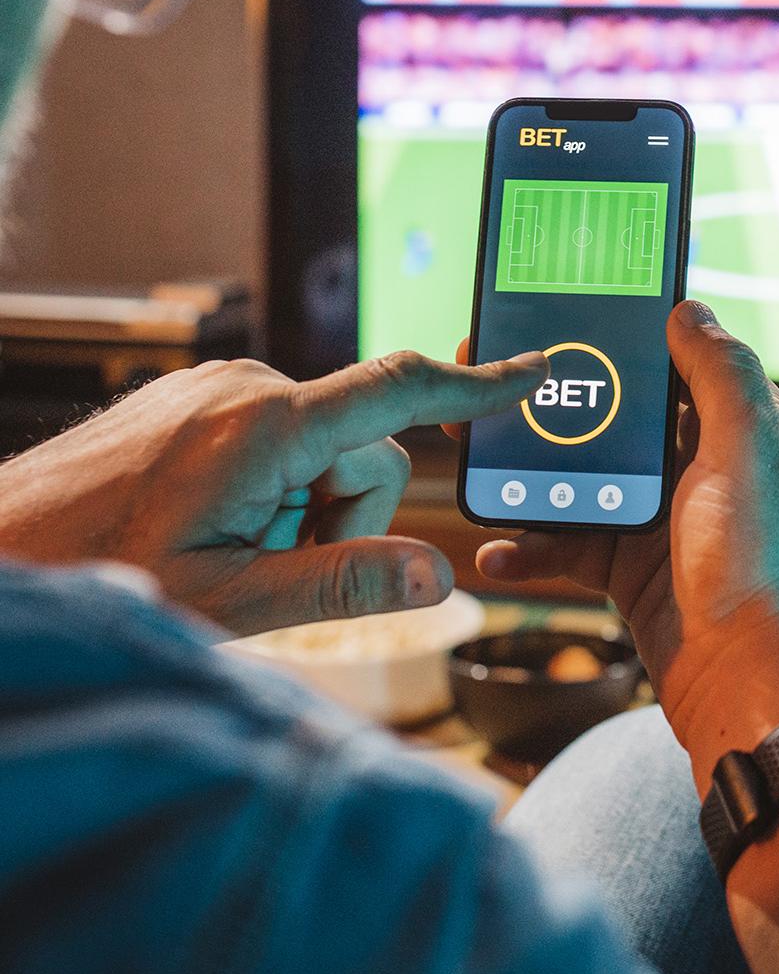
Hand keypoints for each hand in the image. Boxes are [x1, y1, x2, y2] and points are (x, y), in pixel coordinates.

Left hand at [0, 349, 545, 636]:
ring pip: (325, 446)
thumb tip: (439, 575)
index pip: (399, 392)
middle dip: (346, 516)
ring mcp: (223, 384)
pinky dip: (275, 484)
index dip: (474, 387)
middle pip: (367, 448)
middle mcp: (250, 385)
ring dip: (305, 506)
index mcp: (268, 427)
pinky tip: (218, 521)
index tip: (532, 372)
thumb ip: (344, 586)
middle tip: (274, 567)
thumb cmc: (107, 572)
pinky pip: (281, 433)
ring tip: (235, 549)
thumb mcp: (233, 602)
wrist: (7, 539)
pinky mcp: (205, 393)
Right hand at [449, 304, 778, 788]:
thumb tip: (689, 309)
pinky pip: (570, 542)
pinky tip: (498, 550)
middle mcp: (703, 468)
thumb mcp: (748, 451)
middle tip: (490, 384)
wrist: (752, 693)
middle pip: (616, 417)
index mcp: (739, 429)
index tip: (563, 316)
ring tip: (475, 457)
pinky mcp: (633, 569)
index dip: (623, 337)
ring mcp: (665, 520)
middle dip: (556, 403)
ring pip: (583, 477)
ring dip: (530, 472)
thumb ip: (721, 375)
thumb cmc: (760, 567)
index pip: (676, 362)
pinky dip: (532, 545)